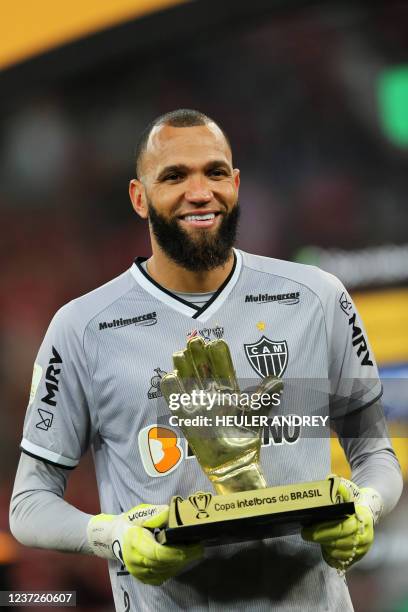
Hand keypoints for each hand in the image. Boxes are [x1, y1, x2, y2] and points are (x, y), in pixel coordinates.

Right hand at [87, 503, 202, 584]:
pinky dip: (175, 567)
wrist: (114, 538)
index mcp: (135, 542)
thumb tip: (172, 512)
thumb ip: (157, 514)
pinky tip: (183, 558)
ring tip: (195, 550)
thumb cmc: (131, 522)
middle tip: (199, 546)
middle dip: (185, 555)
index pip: (158, 553)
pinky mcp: (144, 578)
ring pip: (166, 570)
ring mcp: (139, 572)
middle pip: (165, 562)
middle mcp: (136, 561)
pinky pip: (163, 575)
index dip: (176, 551)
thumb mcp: (141, 512)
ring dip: (182, 561)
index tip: (192, 544)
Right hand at [160, 336, 282, 493]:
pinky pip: (175, 400)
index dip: (218, 355)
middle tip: (194, 340)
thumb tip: (279, 380)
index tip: (216, 343)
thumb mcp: (255, 415)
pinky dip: (171, 388)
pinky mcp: (186, 417)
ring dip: (183, 366)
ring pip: (187, 379)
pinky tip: (171, 376)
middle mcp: (211, 393)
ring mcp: (197, 404)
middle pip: (202, 368)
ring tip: (181, 352)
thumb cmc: (245, 437)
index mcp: (228, 390)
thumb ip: (264, 397)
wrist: (233, 462)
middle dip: (198, 354)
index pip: (221, 367)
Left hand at [301, 476, 382, 571]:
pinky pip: (343, 561)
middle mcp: (365, 535)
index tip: (306, 530)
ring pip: (340, 553)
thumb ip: (339, 486)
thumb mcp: (348, 489)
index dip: (322, 531)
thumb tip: (329, 479)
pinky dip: (332, 557)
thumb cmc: (354, 499)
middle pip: (339, 542)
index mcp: (361, 519)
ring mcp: (363, 548)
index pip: (341, 528)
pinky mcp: (360, 556)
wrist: (369, 510)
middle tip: (305, 534)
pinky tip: (325, 549)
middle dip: (320, 539)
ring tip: (316, 539)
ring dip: (326, 548)